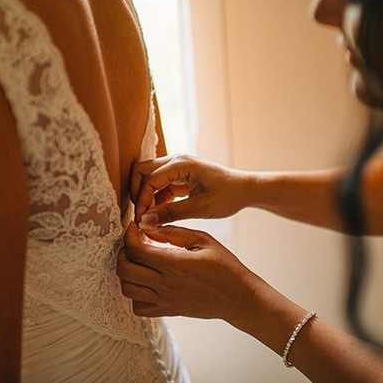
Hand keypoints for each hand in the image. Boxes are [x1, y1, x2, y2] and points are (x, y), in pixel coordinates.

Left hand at [117, 222, 260, 325]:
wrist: (238, 297)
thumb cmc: (224, 266)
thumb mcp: (204, 239)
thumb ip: (174, 231)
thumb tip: (148, 226)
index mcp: (175, 263)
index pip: (135, 250)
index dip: (129, 236)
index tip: (134, 228)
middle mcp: (166, 284)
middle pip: (124, 270)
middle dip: (122, 253)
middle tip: (133, 244)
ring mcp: (165, 300)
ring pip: (127, 289)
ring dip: (127, 273)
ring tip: (138, 262)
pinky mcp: (168, 311)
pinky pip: (138, 307)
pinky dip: (135, 295)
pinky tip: (145, 282)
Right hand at [130, 154, 252, 224]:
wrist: (245, 189)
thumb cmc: (227, 196)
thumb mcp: (199, 208)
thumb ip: (170, 213)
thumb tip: (145, 221)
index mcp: (181, 164)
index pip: (148, 180)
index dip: (141, 201)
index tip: (142, 222)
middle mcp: (176, 160)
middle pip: (141, 171)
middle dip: (137, 193)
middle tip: (142, 216)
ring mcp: (177, 167)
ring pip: (148, 178)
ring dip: (146, 197)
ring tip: (151, 219)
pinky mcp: (180, 176)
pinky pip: (159, 185)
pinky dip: (156, 199)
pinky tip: (160, 216)